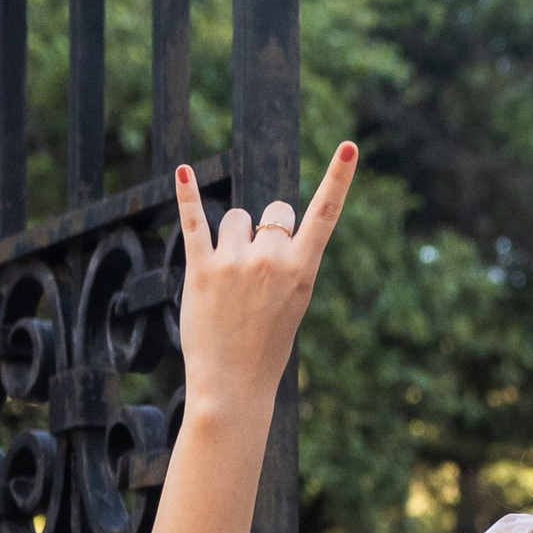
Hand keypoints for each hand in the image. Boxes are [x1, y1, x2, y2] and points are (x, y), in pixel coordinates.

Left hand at [173, 144, 356, 423]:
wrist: (234, 385)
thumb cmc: (266, 346)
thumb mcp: (292, 302)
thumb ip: (285, 260)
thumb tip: (263, 222)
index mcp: (303, 269)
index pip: (325, 214)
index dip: (338, 177)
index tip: (350, 146)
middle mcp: (271, 259)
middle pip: (272, 214)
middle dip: (265, 230)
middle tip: (256, 273)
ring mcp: (236, 262)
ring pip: (235, 219)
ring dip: (231, 238)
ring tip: (228, 280)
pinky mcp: (202, 269)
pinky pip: (194, 222)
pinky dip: (186, 196)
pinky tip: (182, 172)